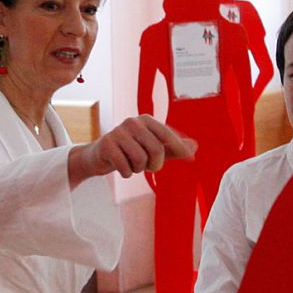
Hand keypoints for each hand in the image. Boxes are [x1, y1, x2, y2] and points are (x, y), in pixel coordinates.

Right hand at [70, 116, 194, 183]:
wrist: (98, 156)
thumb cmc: (129, 151)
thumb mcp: (153, 149)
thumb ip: (173, 148)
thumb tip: (195, 147)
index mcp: (145, 120)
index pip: (167, 134)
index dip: (179, 148)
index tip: (190, 157)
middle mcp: (132, 122)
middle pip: (156, 149)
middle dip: (155, 165)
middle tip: (148, 166)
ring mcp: (118, 132)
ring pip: (140, 160)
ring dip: (138, 169)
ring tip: (132, 164)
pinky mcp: (106, 144)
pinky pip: (125, 167)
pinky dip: (126, 173)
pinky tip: (121, 167)